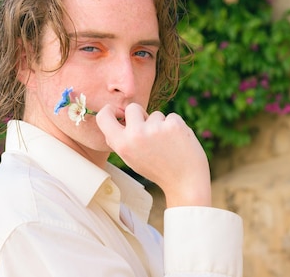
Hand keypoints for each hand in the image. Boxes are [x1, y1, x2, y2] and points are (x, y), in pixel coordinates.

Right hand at [96, 103, 211, 207]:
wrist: (185, 182)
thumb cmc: (157, 169)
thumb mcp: (132, 158)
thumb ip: (122, 140)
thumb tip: (117, 116)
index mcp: (122, 145)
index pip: (103, 116)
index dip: (109, 110)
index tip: (117, 111)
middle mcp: (136, 134)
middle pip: (133, 108)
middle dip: (141, 115)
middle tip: (150, 132)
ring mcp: (155, 128)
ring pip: (155, 114)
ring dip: (161, 125)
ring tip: (167, 145)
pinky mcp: (173, 124)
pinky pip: (171, 117)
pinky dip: (175, 127)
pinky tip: (178, 142)